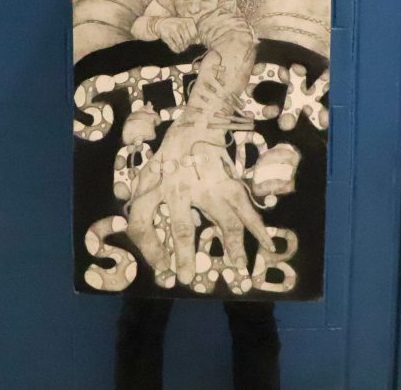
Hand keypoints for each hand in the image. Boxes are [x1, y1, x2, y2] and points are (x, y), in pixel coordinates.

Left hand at [126, 131, 275, 287]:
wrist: (199, 123)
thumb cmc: (170, 152)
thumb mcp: (147, 171)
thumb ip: (140, 198)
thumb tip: (133, 231)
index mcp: (154, 186)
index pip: (142, 223)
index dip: (148, 249)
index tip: (161, 268)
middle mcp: (179, 188)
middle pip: (181, 229)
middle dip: (185, 256)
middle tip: (187, 278)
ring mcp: (208, 186)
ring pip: (223, 222)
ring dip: (231, 247)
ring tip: (237, 269)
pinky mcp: (229, 183)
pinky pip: (245, 208)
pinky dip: (258, 227)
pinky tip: (267, 245)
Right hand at [156, 17, 197, 52]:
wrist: (161, 24)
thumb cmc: (176, 26)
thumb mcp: (185, 26)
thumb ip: (192, 33)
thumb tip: (199, 42)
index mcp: (187, 21)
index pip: (194, 34)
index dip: (193, 40)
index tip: (190, 42)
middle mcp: (180, 24)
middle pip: (188, 39)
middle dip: (187, 44)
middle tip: (185, 46)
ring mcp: (173, 29)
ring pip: (181, 43)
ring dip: (182, 48)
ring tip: (182, 48)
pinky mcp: (166, 35)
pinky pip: (173, 45)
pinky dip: (176, 49)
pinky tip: (177, 50)